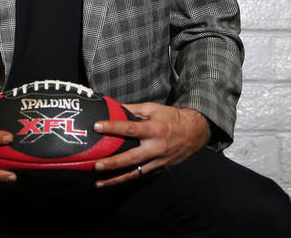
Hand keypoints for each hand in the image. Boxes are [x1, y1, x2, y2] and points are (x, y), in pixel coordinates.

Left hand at [91, 103, 210, 187]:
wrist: (194, 132)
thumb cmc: (172, 118)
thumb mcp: (153, 108)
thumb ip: (132, 109)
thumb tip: (113, 107)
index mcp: (154, 130)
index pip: (130, 129)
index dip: (112, 127)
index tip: (97, 126)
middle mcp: (156, 148)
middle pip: (130, 158)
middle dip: (112, 163)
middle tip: (96, 165)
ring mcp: (158, 161)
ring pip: (134, 173)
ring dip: (116, 179)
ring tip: (99, 182)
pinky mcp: (159, 169)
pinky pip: (141, 176)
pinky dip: (127, 179)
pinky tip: (114, 182)